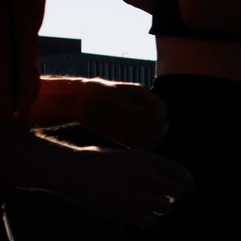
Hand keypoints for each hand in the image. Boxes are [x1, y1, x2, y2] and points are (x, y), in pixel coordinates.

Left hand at [38, 77, 166, 148]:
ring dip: (150, 141)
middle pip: (161, 124)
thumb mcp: (110, 94)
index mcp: (141, 96)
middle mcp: (141, 110)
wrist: (79, 102)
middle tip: (149, 135)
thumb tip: (137, 113)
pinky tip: (131, 148)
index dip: (160, 116)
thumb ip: (124, 104)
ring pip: (152, 136)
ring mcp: (134, 124)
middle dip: (158, 131)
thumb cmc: (95, 92)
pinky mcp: (125, 136)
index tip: (154, 123)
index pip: (161, 107)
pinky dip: (140, 148)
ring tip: (139, 143)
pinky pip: (139, 145)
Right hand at [47, 144, 192, 230]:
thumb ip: (146, 166)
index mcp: (147, 158)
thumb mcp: (126, 156)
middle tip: (161, 198)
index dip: (187, 181)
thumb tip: (163, 180)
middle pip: (177, 191)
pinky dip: (146, 221)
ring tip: (145, 206)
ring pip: (165, 208)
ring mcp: (138, 193)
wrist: (75, 171)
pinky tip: (137, 216)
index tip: (189, 187)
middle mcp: (146, 175)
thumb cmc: (97, 162)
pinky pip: (151, 223)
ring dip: (158, 210)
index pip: (178, 171)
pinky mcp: (127, 211)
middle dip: (172, 196)